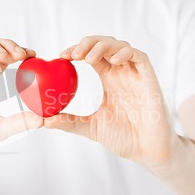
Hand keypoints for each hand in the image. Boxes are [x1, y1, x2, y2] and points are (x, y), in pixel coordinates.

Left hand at [44, 36, 175, 167]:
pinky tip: (113, 61)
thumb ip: (70, 122)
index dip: (77, 50)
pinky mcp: (149, 80)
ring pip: (121, 46)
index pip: (92, 55)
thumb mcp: (91, 127)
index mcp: (109, 79)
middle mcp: (122, 73)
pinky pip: (140, 57)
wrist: (147, 151)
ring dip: (103, 46)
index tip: (61, 56)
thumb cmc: (124, 137)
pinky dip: (126, 53)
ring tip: (88, 57)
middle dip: (88, 43)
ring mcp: (136, 75)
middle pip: (105, 45)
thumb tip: (44, 120)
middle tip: (72, 54)